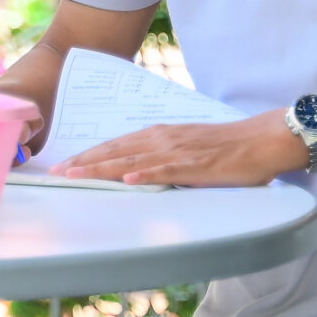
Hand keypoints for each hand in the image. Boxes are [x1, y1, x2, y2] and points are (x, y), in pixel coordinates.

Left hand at [59, 114, 305, 186]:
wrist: (262, 139)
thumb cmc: (226, 147)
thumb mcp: (186, 149)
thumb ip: (162, 158)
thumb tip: (137, 173)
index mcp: (159, 135)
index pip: (115, 146)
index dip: (87, 156)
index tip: (63, 166)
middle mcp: (162, 139)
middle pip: (115, 152)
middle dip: (83, 162)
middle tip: (55, 173)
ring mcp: (179, 151)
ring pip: (133, 161)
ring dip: (102, 168)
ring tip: (76, 175)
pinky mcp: (197, 165)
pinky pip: (167, 170)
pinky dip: (146, 175)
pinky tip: (128, 180)